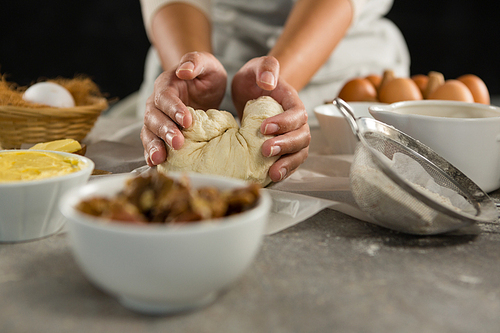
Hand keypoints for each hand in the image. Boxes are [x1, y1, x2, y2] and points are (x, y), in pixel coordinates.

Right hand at [141, 52, 226, 165]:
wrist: (201, 87)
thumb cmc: (205, 76)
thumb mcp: (207, 64)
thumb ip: (196, 61)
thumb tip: (184, 69)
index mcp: (166, 85)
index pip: (166, 97)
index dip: (174, 108)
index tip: (188, 120)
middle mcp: (156, 102)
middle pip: (154, 117)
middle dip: (165, 131)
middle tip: (178, 143)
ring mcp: (156, 119)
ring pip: (148, 132)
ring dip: (154, 145)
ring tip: (160, 158)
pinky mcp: (159, 133)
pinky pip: (151, 143)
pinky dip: (151, 154)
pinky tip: (155, 164)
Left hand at [232, 56, 310, 181]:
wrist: (253, 89)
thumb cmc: (256, 78)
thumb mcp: (257, 65)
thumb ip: (266, 67)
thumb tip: (269, 82)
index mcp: (292, 101)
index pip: (297, 114)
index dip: (285, 123)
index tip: (264, 128)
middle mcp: (296, 121)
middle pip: (302, 137)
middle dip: (286, 146)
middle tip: (265, 150)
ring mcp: (291, 136)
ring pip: (299, 153)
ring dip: (288, 164)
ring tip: (272, 173)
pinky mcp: (283, 149)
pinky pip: (290, 162)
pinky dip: (283, 171)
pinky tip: (270, 178)